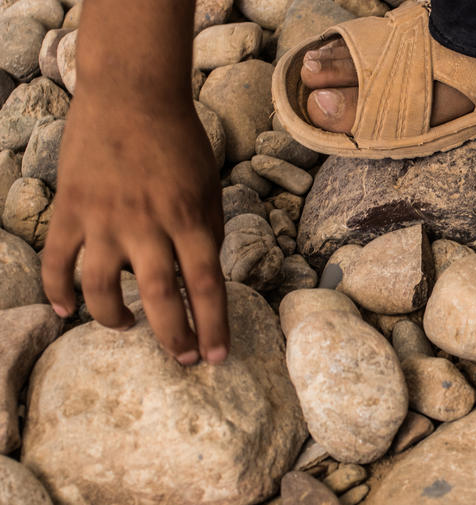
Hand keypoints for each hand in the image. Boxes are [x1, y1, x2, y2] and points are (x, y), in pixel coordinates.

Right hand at [42, 92, 228, 364]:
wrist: (132, 94)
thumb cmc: (179, 141)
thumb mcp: (208, 187)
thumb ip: (206, 232)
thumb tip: (205, 278)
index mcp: (190, 218)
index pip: (206, 286)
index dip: (213, 326)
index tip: (216, 357)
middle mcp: (148, 224)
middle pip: (160, 296)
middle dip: (174, 336)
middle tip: (183, 359)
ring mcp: (104, 219)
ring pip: (102, 289)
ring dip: (114, 318)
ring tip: (127, 326)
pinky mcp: (71, 210)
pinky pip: (58, 262)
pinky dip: (59, 291)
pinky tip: (66, 311)